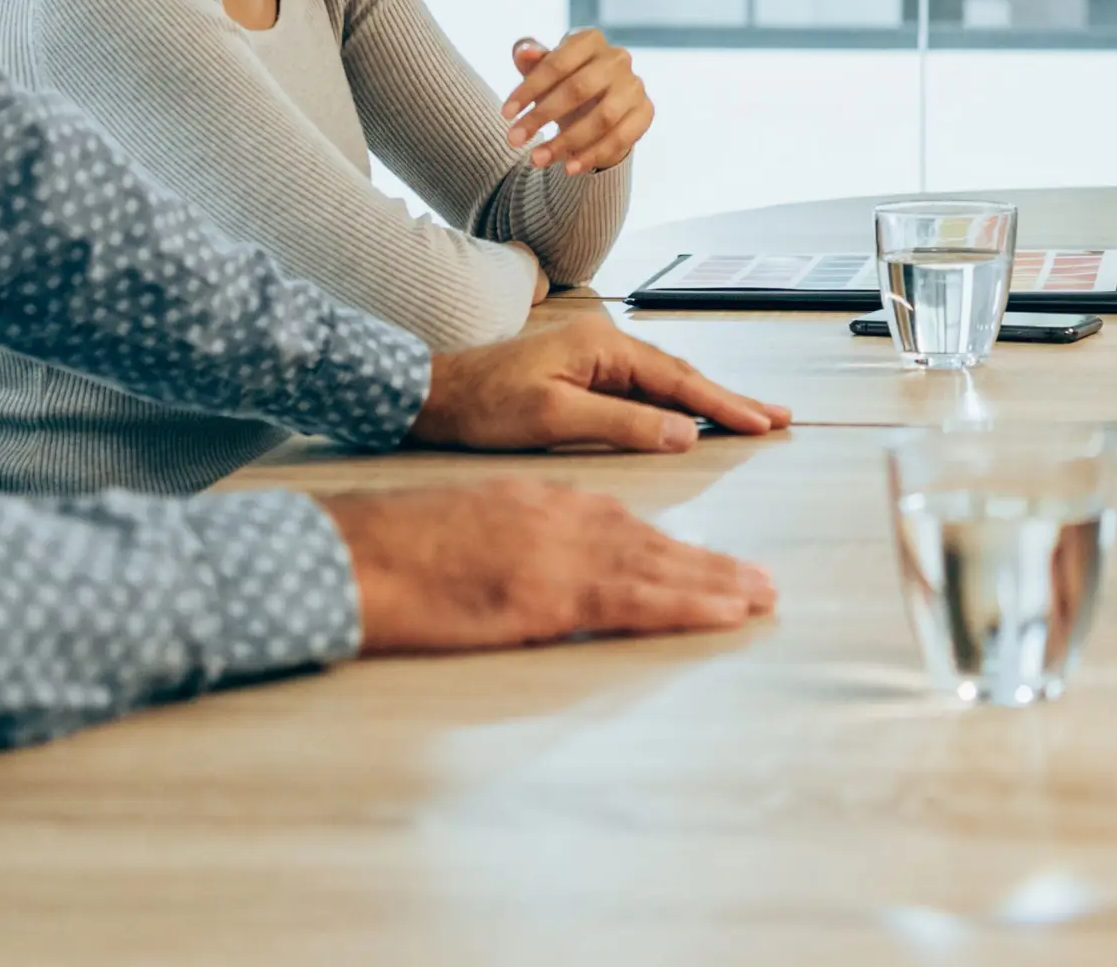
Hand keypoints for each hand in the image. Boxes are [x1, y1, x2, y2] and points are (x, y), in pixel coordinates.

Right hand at [324, 481, 774, 652]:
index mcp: (538, 502)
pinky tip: (726, 614)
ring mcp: (561, 554)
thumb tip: (526, 568)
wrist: (356, 552)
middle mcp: (562, 518)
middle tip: (759, 580)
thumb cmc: (391, 549)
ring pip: (659, 566)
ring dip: (716, 583)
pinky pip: (638, 600)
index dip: (666, 545)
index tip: (702, 560)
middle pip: (652, 540)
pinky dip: (690, 605)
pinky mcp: (553, 594)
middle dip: (708, 562)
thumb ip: (509, 542)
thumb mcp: (465, 530)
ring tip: (761, 596)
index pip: (618, 521)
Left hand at [406, 313, 790, 452]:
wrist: (434, 396)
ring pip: (666, 384)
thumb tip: (684, 433)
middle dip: (731, 400)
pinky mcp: (585, 375)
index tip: (764, 421)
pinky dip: (675, 407)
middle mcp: (606, 344)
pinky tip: (694, 421)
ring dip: (707, 404)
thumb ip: (622, 424)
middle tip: (778, 417)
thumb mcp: (554, 418)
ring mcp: (596, 358)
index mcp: (603, 346)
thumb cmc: (484, 405)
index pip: (679, 380)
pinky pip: (644, 392)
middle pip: (682, 376)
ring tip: (752, 418)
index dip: (725, 405)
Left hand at [504, 29, 651, 175]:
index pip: (557, 63)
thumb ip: (531, 60)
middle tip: (514, 140)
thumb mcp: (544, 72)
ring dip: (566, 142)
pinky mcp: (645, 112)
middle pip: (578, 89)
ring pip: (602, 117)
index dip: (528, 89)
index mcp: (590, 39)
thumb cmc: (564, 83)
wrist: (597, 107)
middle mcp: (617, 58)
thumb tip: (524, 51)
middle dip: (542, 117)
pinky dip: (593, 154)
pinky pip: (620, 137)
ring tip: (537, 159)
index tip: (505, 115)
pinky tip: (569, 168)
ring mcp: (634, 85)